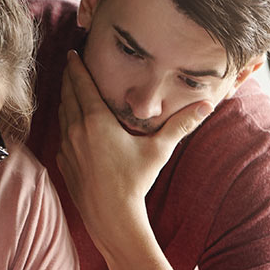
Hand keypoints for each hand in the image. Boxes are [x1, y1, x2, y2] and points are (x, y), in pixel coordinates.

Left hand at [56, 50, 211, 241]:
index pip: (82, 84)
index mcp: (96, 121)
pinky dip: (65, 123)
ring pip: (62, 114)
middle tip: (70, 65)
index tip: (72, 53)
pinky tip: (71, 123)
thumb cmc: (135, 182)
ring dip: (65, 99)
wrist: (111, 217)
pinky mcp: (64, 162)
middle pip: (67, 95)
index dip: (76, 67)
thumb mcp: (159, 150)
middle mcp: (76, 130)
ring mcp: (67, 147)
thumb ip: (181, 125)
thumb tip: (207, 106)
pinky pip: (62, 135)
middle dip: (69, 78)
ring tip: (70, 89)